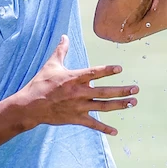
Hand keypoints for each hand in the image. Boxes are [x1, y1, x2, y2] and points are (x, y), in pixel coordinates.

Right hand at [15, 36, 138, 135]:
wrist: (30, 106)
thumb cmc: (41, 83)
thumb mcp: (51, 65)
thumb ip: (61, 50)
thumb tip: (64, 35)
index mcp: (74, 78)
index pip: (94, 73)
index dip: (107, 70)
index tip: (120, 69)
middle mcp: (79, 92)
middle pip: (105, 92)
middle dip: (122, 91)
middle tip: (136, 89)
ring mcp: (79, 106)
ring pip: (104, 106)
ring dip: (120, 105)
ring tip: (133, 103)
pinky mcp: (76, 118)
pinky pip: (93, 124)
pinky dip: (104, 129)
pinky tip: (115, 132)